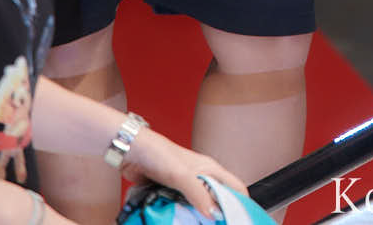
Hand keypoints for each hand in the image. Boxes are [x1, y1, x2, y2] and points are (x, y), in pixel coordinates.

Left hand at [120, 126, 250, 218]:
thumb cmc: (160, 155)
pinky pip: (180, 208)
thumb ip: (198, 194)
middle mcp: (201, 178)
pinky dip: (180, 217)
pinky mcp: (169, 193)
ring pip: (197, 206)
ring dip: (196, 217)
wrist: (132, 153)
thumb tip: (213, 214)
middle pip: (216, 200)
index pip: (235, 187)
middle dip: (216, 214)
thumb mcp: (182, 175)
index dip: (240, 203)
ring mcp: (185, 187)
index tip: (239, 220)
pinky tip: (177, 223)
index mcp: (211, 169)